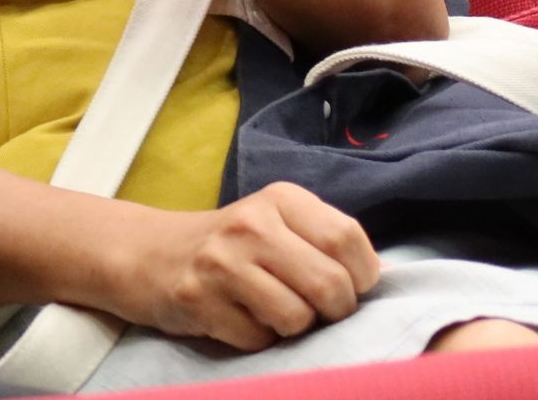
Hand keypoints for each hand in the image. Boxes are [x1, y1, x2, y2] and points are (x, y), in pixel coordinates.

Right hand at [103, 184, 380, 349]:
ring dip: (292, 329)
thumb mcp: (278, 226)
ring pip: (297, 319)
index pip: (349, 241)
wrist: (147, 254)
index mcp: (280, 199)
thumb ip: (326, 245)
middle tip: (312, 309)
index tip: (345, 286)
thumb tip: (390, 286)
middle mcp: (251, 223)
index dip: (360, 278)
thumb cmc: (232, 248)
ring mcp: (221, 261)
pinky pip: (258, 340)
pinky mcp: (198, 298)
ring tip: (268, 310)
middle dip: (332, 312)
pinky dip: (256, 340)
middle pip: (331, 286)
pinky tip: (236, 317)